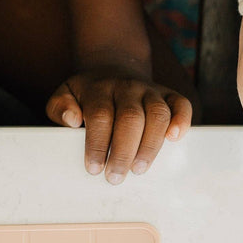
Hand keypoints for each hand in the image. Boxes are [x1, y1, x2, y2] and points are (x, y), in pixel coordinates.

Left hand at [47, 67, 193, 183]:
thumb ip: (60, 107)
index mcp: (100, 89)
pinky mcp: (168, 94)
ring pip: (157, 114)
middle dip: (123, 151)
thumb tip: (72, 120)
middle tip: (115, 177)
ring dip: (150, 145)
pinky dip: (182, 121)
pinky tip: (174, 139)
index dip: (97, 144)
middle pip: (131, 118)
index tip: (94, 168)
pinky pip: (181, 105)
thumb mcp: (65, 94)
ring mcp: (150, 90)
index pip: (101, 115)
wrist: (113, 66)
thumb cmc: (88, 93)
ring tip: (139, 169)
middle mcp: (127, 87)